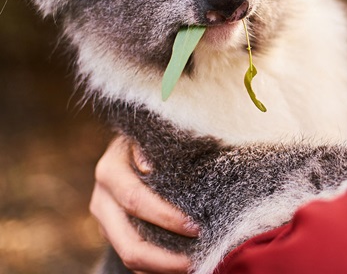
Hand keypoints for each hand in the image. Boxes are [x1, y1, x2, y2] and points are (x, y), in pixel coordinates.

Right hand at [90, 136, 198, 273]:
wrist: (133, 143)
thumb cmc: (152, 138)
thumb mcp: (150, 135)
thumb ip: (150, 147)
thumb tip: (148, 167)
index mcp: (110, 172)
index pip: (136, 202)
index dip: (167, 218)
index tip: (197, 227)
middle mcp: (101, 200)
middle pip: (128, 244)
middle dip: (164, 259)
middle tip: (195, 261)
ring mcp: (104, 221)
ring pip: (128, 257)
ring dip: (160, 267)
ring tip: (192, 266)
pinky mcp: (112, 233)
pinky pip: (131, 259)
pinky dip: (155, 267)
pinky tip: (179, 265)